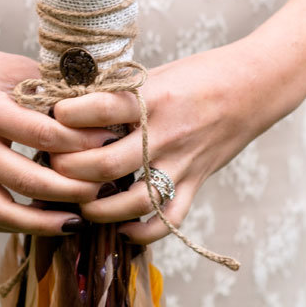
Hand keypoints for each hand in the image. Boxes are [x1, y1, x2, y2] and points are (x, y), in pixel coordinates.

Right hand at [0, 40, 114, 234]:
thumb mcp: (14, 69)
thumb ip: (51, 92)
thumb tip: (95, 116)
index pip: (42, 135)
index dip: (81, 143)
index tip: (111, 142)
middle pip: (28, 181)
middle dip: (73, 189)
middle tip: (105, 186)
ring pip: (3, 212)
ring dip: (45, 222)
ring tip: (80, 220)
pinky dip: (19, 225)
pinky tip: (48, 222)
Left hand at [50, 36, 292, 243]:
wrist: (254, 85)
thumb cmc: (199, 74)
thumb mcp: (156, 75)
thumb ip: (120, 94)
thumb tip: (74, 108)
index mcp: (152, 98)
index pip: (98, 108)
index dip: (65, 115)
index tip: (51, 115)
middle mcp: (165, 133)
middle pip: (105, 163)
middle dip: (70, 168)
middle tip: (54, 164)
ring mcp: (183, 162)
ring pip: (134, 200)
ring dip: (98, 208)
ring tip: (79, 201)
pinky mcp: (197, 181)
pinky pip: (169, 219)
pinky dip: (143, 232)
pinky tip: (121, 230)